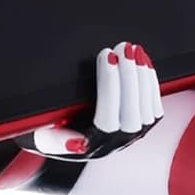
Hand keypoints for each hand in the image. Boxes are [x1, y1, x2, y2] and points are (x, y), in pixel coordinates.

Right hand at [18, 41, 163, 158]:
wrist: (61, 138)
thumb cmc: (48, 130)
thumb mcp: (40, 135)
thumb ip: (53, 140)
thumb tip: (76, 142)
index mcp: (89, 147)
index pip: (107, 120)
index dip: (110, 87)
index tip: (106, 55)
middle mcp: (113, 146)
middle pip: (132, 114)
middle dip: (130, 76)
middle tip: (124, 47)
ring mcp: (130, 138)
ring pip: (146, 111)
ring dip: (142, 77)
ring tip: (133, 50)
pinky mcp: (141, 128)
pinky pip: (154, 109)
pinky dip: (151, 84)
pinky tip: (143, 63)